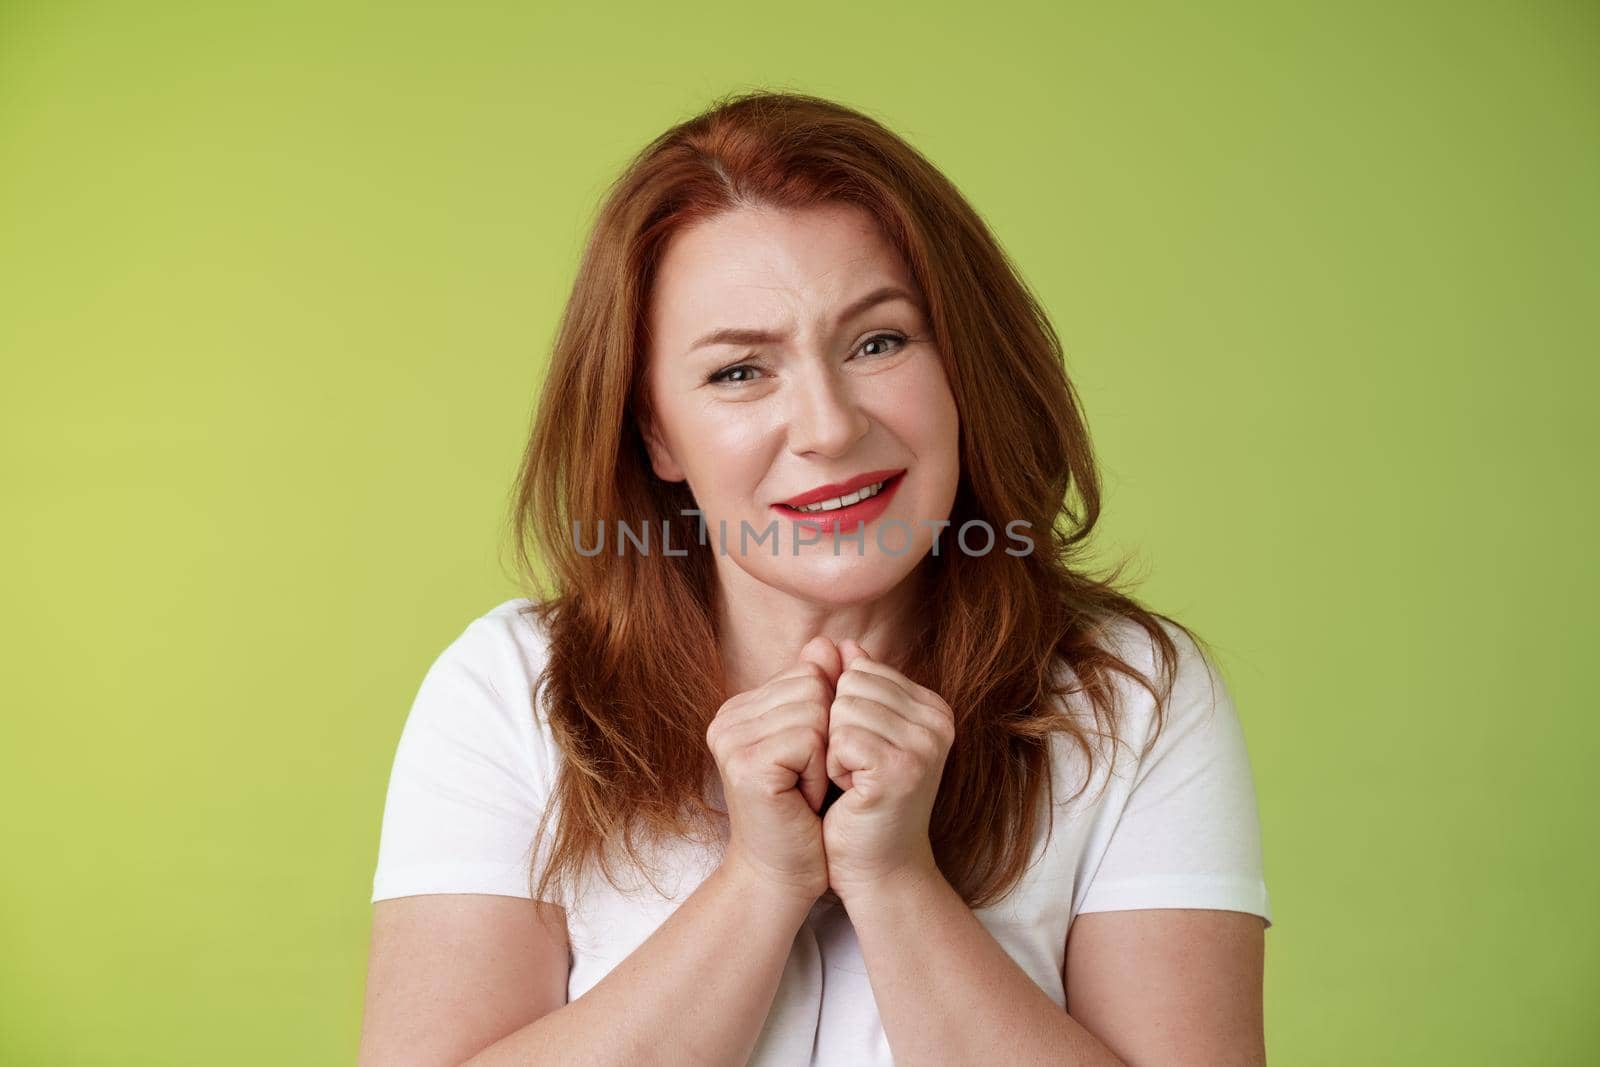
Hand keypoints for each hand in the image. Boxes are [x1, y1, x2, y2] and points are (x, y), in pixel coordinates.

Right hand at [706, 635, 840, 903]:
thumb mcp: (816, 745)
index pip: (808, 673)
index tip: (809, 763)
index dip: (827, 721)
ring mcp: (731, 738)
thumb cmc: (805, 814)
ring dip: (825, 757)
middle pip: (813, 685)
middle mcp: (727, 717)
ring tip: (803, 790)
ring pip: (816, 710)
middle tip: (807, 780)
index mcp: (740, 708)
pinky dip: (818, 773)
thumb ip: (820, 692)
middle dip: (828, 736)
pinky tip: (800, 800)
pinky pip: (811, 738)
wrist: (784, 875)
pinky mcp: (746, 762)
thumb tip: (830, 642)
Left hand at [821, 638, 955, 901]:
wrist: (878, 870)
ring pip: (841, 709)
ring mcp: (924, 743)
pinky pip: (839, 739)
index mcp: (932, 706)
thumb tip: (838, 643)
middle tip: (856, 770)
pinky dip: (833, 768)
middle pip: (850, 684)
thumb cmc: (862, 803)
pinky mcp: (902, 768)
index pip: (861, 669)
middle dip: (836, 728)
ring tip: (855, 781)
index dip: (843, 713)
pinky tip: (853, 793)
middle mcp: (938, 720)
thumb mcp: (861, 735)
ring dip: (833, 749)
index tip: (862, 753)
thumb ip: (853, 686)